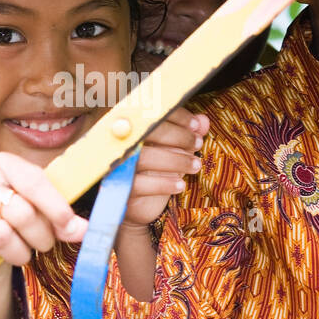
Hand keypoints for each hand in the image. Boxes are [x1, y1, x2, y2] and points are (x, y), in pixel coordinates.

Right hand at [0, 152, 86, 265]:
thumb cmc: (11, 223)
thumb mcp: (39, 215)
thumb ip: (61, 220)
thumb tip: (83, 229)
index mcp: (5, 164)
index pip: (34, 180)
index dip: (55, 206)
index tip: (70, 226)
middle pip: (22, 212)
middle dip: (39, 237)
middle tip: (41, 245)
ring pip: (1, 234)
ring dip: (16, 251)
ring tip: (15, 250)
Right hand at [120, 108, 208, 232]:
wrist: (138, 205)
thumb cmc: (154, 171)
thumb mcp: (174, 151)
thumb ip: (187, 134)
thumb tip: (203, 121)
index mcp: (130, 129)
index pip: (151, 113)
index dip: (175, 115)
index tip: (195, 125)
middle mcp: (117, 144)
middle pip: (146, 132)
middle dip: (178, 136)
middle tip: (197, 144)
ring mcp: (115, 166)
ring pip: (144, 158)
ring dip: (176, 161)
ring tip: (195, 166)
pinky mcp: (116, 189)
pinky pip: (139, 184)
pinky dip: (163, 184)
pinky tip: (181, 185)